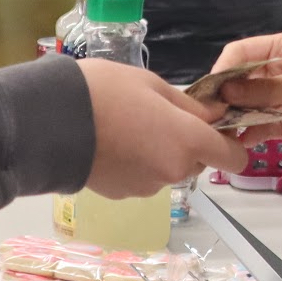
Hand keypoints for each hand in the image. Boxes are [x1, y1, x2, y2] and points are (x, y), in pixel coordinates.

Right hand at [78, 58, 242, 195]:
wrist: (48, 123)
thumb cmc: (104, 92)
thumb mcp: (152, 84)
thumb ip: (189, 105)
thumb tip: (214, 116)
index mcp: (187, 142)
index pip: (233, 158)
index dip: (230, 143)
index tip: (215, 125)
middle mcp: (172, 171)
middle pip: (197, 162)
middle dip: (189, 144)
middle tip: (161, 116)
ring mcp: (146, 187)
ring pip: (168, 170)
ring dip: (161, 153)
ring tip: (129, 126)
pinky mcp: (122, 195)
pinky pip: (142, 178)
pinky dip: (137, 164)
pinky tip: (113, 143)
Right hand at [204, 32, 281, 146]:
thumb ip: (268, 88)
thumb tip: (228, 91)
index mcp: (280, 49)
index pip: (242, 53)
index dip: (225, 69)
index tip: (213, 89)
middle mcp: (273, 71)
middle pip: (238, 82)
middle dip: (225, 97)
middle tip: (210, 114)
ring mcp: (275, 97)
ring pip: (245, 106)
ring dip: (233, 117)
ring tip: (220, 130)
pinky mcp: (281, 121)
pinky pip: (258, 126)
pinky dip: (248, 134)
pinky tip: (240, 141)